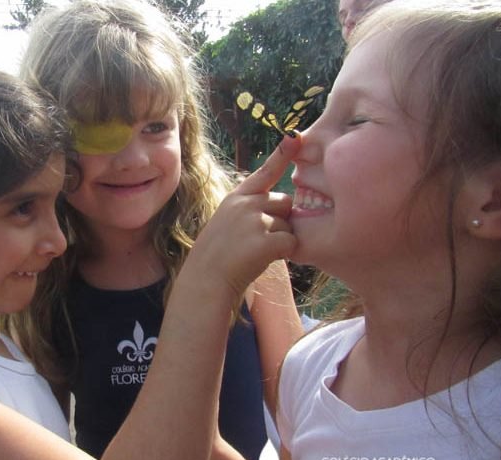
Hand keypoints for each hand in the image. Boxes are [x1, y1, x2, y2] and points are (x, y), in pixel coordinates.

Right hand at [184, 135, 299, 297]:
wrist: (205, 282)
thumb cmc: (217, 257)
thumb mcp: (226, 222)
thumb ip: (249, 208)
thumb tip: (282, 202)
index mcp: (235, 198)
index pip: (264, 172)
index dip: (282, 154)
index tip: (295, 136)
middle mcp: (245, 204)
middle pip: (284, 202)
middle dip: (281, 219)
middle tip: (259, 239)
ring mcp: (254, 221)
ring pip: (288, 224)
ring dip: (280, 239)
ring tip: (255, 252)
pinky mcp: (265, 241)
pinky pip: (291, 242)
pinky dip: (284, 254)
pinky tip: (263, 260)